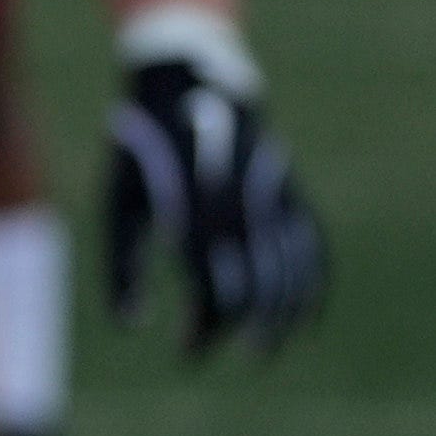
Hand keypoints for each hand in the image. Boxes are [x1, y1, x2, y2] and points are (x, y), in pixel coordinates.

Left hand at [102, 7, 323, 356]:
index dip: (205, 331)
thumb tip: (129, 327)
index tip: (187, 354)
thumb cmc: (143, 149)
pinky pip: (314, 246)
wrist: (190, 80)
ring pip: (294, 273)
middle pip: (260, 289)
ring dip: (283, 317)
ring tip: (263, 348)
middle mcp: (246, 208)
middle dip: (243, 330)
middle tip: (223, 355)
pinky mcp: (291, 191)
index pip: (217, 291)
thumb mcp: (121, 201)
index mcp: (199, 212)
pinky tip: (305, 316)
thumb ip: (123, 265)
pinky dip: (314, 284)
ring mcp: (276, 198)